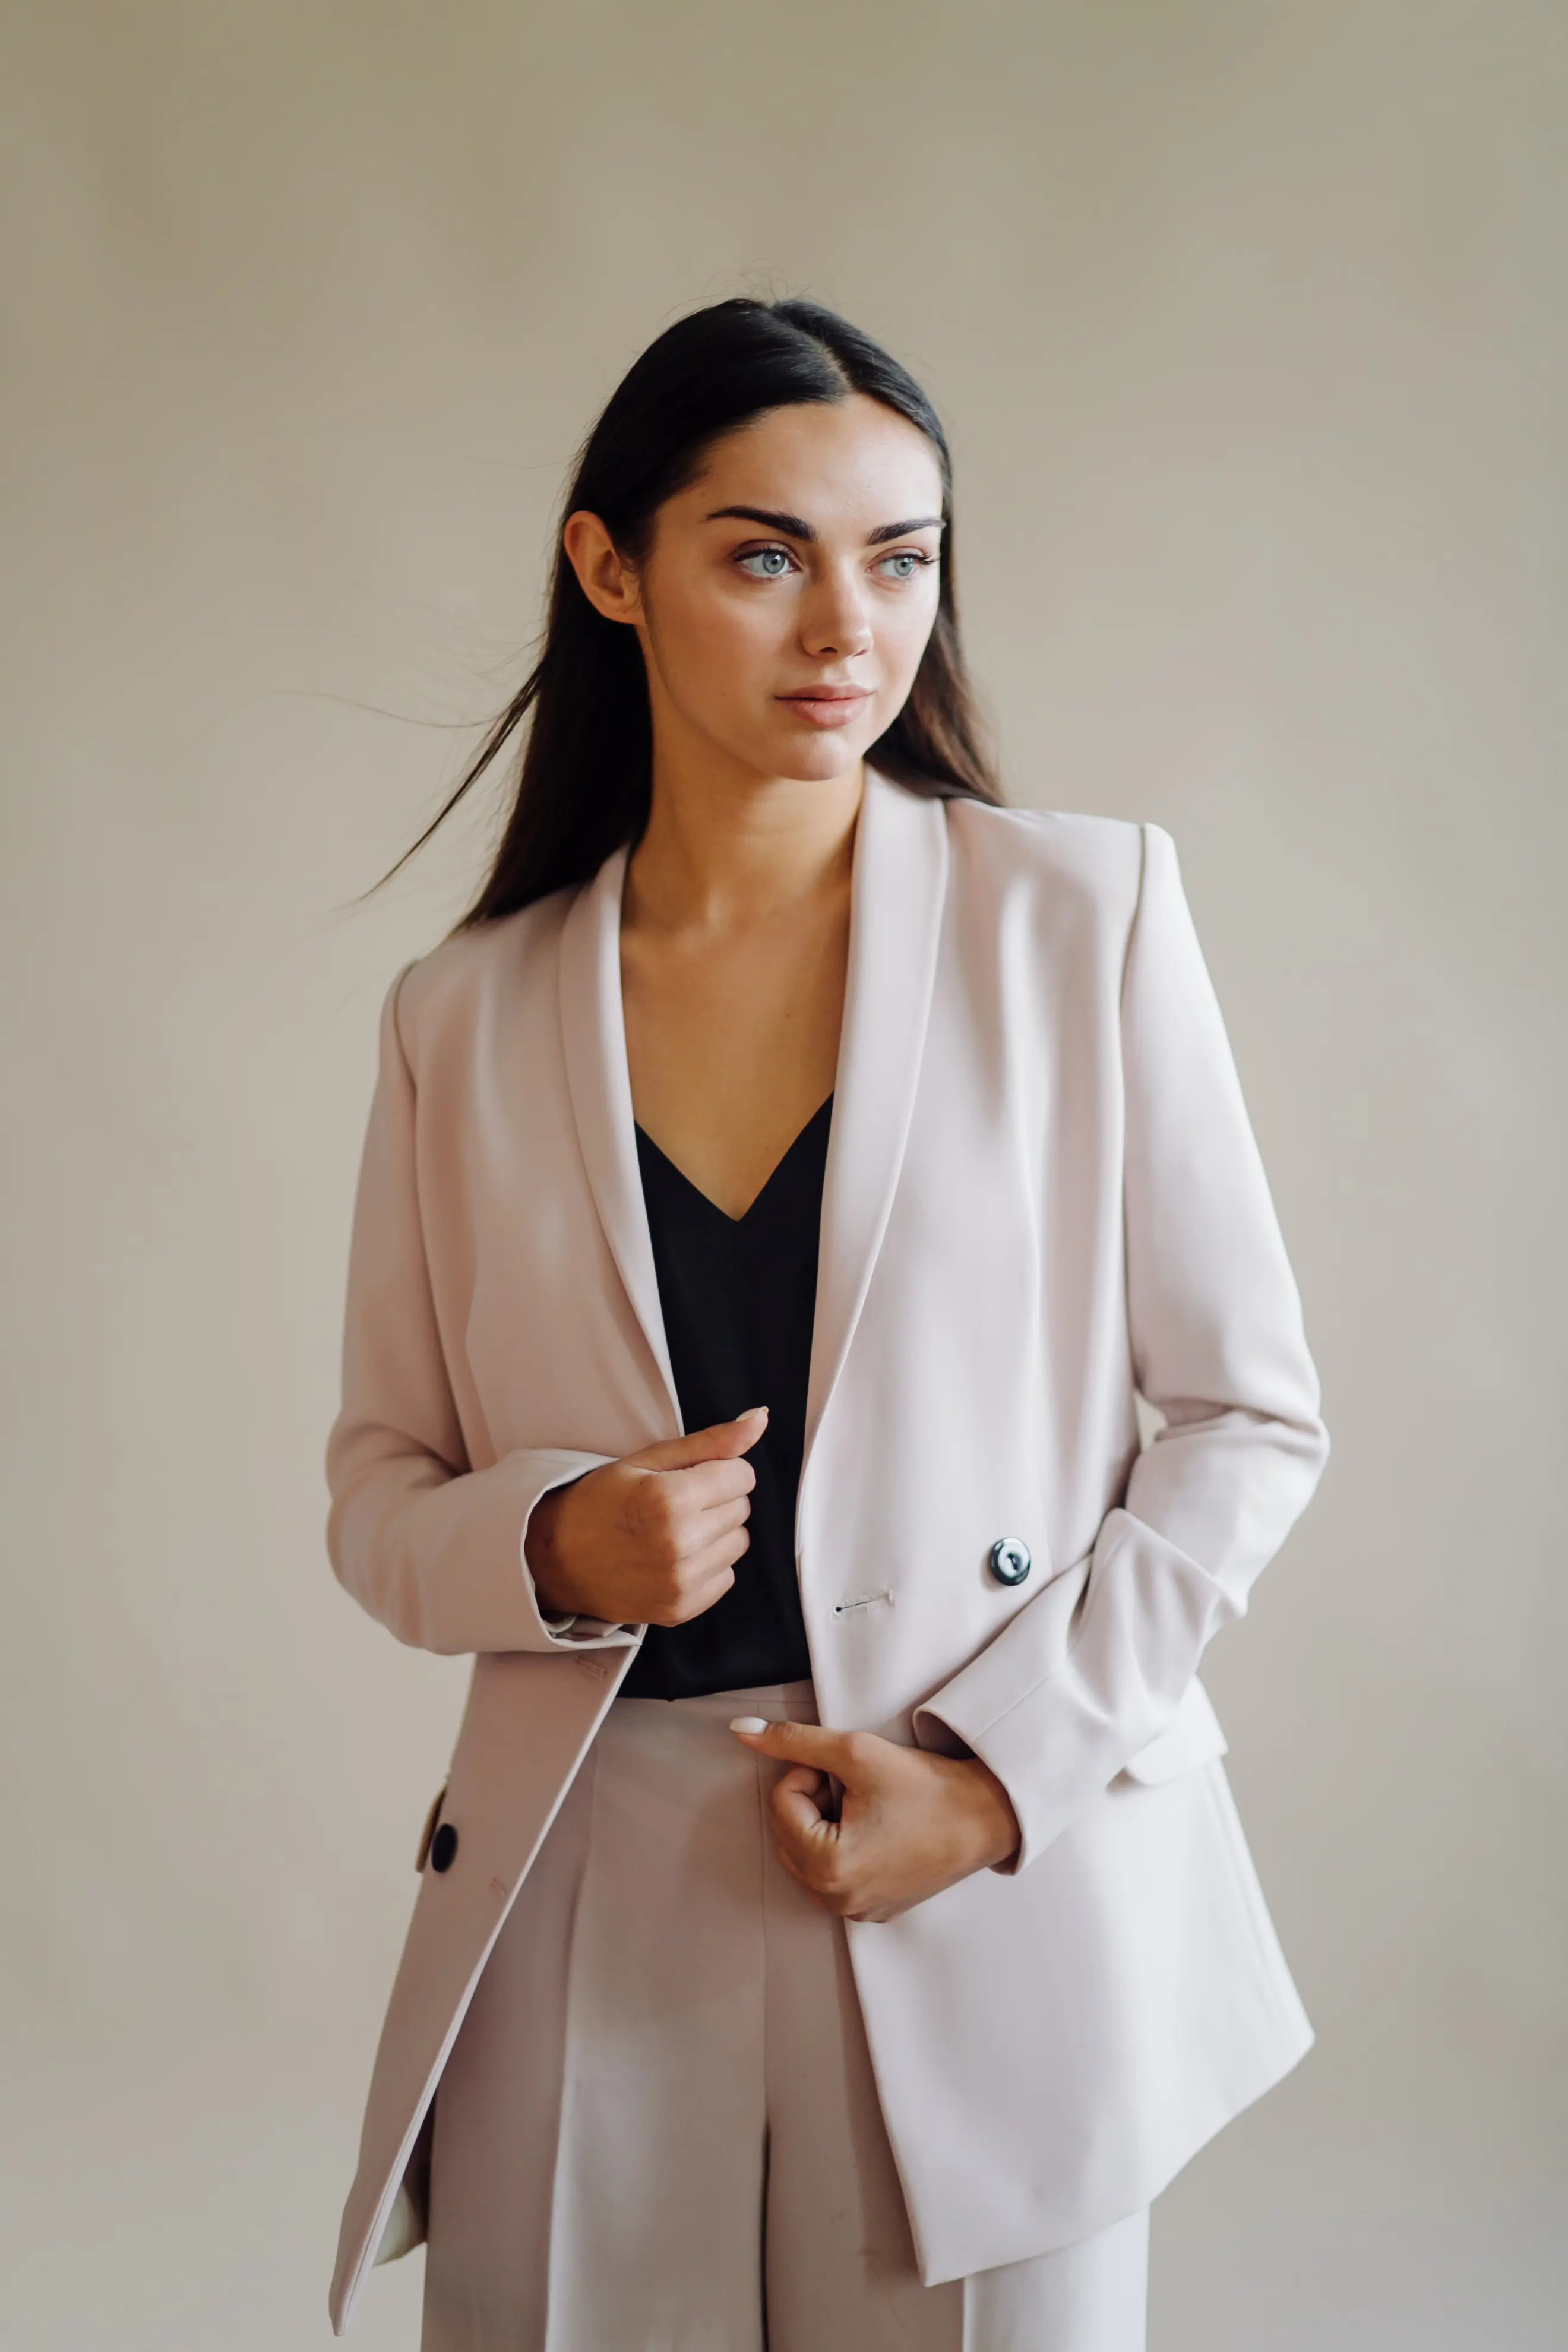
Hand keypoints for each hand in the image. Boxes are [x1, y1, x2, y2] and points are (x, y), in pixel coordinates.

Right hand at [525, 1408, 765, 1625]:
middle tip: (674, 1504)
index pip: (742, 1476)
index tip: (687, 1478)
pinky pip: (726, 1577)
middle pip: (742, 1508)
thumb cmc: (600, 1500)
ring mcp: (680, 1581)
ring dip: (715, 1533)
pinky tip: (674, 1558)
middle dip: (716, 1500)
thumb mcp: (649, 1459)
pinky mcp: (680, 1608)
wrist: (555, 1557)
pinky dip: (707, 1565)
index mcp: (670, 1498)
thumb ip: (711, 1441)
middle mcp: (679, 1543)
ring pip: (738, 1543)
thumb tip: (760, 1418)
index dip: (718, 1471)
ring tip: (675, 1531)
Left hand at [729, 1718, 1020, 1921]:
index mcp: (828, 1868)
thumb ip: (793, 1741)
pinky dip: (842, 1848)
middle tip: (858, 1789)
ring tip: (868, 1810)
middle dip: (813, 1802)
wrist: (986, 1817)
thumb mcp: (855, 1752)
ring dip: (824, 1824)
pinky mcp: (872, 1911)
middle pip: (789, 1832)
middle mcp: (837, 1901)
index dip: (810, 1774)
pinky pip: (832, 1875)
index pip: (781, 1803)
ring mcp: (855, 1911)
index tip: (848, 1772)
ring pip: (806, 1853)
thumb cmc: (926, 1786)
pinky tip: (879, 1832)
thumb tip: (740, 1730)